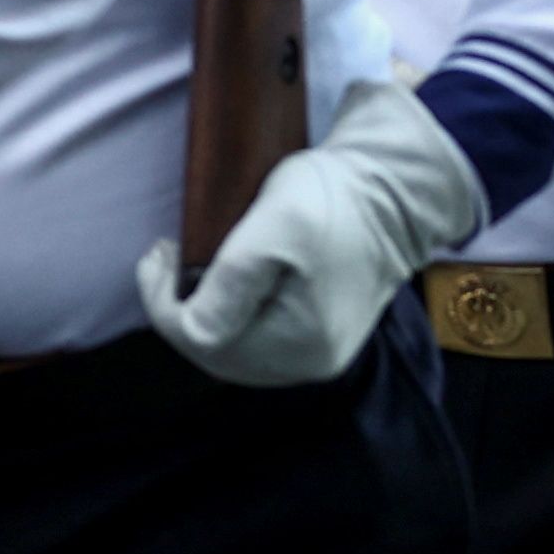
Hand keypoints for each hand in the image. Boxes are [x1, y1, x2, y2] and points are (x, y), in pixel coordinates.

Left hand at [136, 77, 486, 386]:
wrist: (396, 190)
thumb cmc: (338, 199)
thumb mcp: (279, 223)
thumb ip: (232, 278)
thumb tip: (190, 323)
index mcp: (301, 343)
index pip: (203, 340)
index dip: (163, 301)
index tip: (157, 252)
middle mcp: (310, 363)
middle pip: (215, 354)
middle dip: (179, 310)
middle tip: (164, 260)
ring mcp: (317, 354)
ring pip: (232, 351)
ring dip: (200, 315)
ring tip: (186, 272)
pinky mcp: (319, 337)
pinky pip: (255, 341)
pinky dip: (227, 316)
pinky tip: (220, 288)